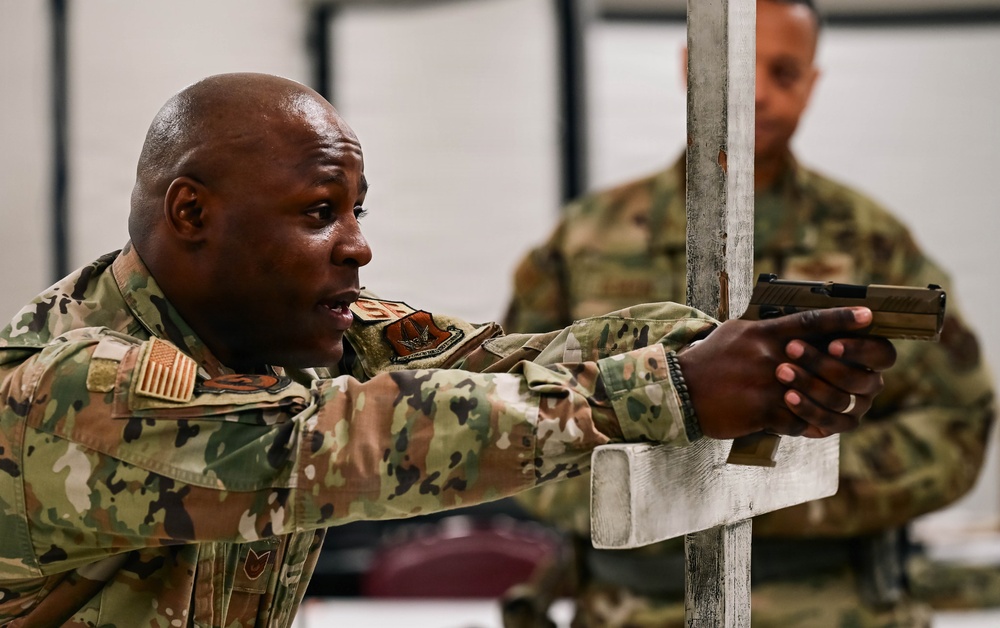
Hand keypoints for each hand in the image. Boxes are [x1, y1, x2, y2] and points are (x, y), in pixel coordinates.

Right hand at [675, 307, 895, 439]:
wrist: (681, 390)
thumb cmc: (709, 360)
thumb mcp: (735, 333)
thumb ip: (765, 330)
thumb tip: (791, 328)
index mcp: (765, 332)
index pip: (811, 321)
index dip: (842, 318)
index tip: (869, 315)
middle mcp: (770, 355)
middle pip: (822, 360)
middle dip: (845, 367)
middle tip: (866, 371)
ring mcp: (768, 383)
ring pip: (815, 394)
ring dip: (826, 402)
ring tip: (836, 408)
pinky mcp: (762, 410)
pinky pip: (797, 420)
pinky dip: (804, 425)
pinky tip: (805, 426)